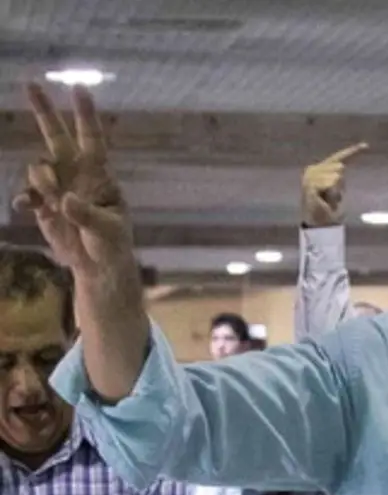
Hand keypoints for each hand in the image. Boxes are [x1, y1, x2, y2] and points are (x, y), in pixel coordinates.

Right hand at [13, 84, 133, 278]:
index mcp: (100, 174)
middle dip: (45, 111)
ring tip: (55, 201)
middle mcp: (76, 173)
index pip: (92, 138)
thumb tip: (65, 199)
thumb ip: (88, 215)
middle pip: (57, 136)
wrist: (98, 265)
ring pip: (38, 167)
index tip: (79, 89)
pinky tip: (26, 208)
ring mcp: (57, 187)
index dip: (85, 115)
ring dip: (42, 181)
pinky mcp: (42, 205)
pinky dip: (24, 199)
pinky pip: (25, 194)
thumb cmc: (113, 243)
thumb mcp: (109, 230)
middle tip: (31, 84)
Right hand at [302, 143, 368, 226]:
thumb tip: (341, 167)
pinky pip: (330, 183)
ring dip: (335, 191)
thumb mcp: (337, 188)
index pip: (339, 157)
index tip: (366, 145)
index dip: (352, 152)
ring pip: (336, 176)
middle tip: (331, 196)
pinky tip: (324, 199)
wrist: (318, 222)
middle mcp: (313, 169)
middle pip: (340, 167)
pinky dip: (331, 192)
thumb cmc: (328, 206)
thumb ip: (339, 177)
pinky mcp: (310, 185)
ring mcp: (310, 177)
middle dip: (340, 183)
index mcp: (321, 168)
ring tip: (327, 199)